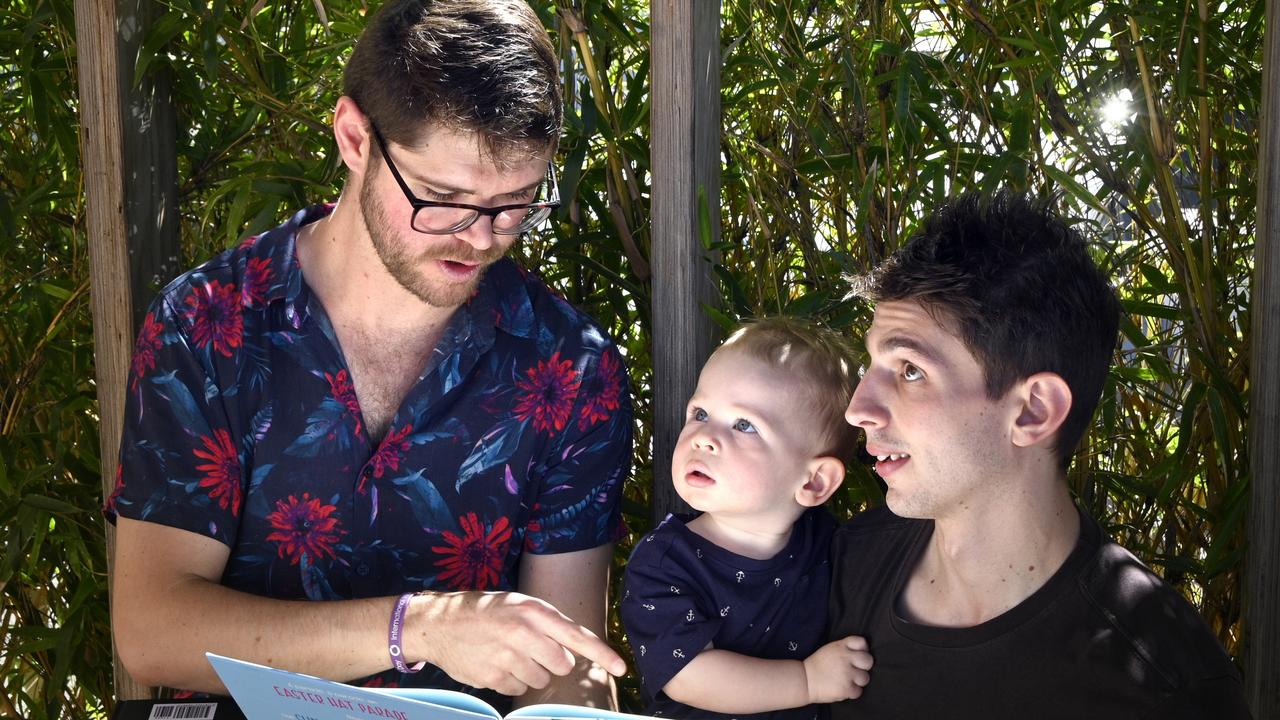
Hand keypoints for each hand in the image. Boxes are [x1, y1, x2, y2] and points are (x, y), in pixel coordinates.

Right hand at [412, 591, 626, 696]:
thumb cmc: (485, 612)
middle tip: (531, 649)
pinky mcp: (494, 677)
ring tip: (509, 654)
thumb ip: (546, 623)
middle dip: (553, 661)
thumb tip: (573, 648)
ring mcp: (508, 657)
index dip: (602, 654)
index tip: (621, 668)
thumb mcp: (518, 604)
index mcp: (534, 611)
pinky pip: (519, 690)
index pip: (577, 636)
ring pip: (541, 679)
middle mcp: (524, 633)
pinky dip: (511, 682)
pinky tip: (496, 664)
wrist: (439, 623)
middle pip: (563, 664)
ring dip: (531, 672)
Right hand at [803, 635, 873, 702]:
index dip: (862, 650)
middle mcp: (845, 658)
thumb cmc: (818, 665)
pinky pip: (858, 691)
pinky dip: (851, 692)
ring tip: (846, 681)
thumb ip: (845, 648)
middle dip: (863, 667)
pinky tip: (842, 689)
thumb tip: (862, 652)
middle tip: (854, 671)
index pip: (862, 642)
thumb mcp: (830, 649)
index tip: (856, 657)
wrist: (804, 680)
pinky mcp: (846, 688)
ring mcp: (846, 673)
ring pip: (865, 678)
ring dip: (857, 681)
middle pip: (868, 661)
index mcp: (841, 646)